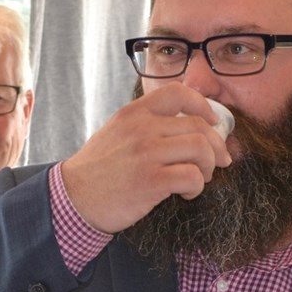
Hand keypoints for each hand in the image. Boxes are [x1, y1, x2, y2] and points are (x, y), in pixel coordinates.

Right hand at [61, 83, 232, 233]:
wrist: (74, 199)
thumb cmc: (98, 170)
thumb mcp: (117, 133)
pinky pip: (192, 177)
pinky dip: (196, 187)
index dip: (203, 106)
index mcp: (134, 113)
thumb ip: (146, 124)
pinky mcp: (151, 181)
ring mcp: (146, 154)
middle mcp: (141, 128)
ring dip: (208, 167)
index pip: (178, 93)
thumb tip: (188, 126)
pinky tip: (185, 193)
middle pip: (199, 126)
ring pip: (201, 150)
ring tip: (198, 179)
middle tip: (218, 162)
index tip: (212, 123)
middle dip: (216, 147)